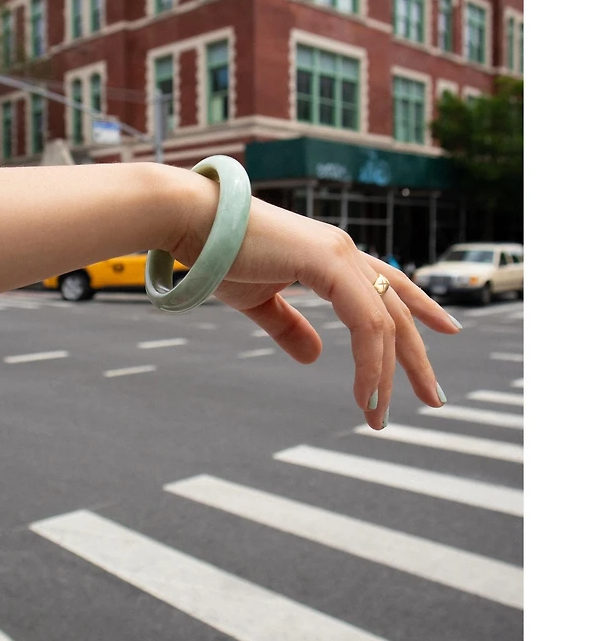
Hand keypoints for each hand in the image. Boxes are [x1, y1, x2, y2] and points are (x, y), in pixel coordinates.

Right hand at [167, 177, 458, 430]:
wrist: (192, 224)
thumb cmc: (219, 257)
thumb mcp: (259, 302)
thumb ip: (289, 327)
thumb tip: (315, 357)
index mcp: (332, 256)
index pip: (390, 283)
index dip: (421, 308)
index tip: (448, 331)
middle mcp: (344, 251)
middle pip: (398, 309)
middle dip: (417, 358)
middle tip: (434, 399)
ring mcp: (340, 254)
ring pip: (385, 322)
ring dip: (388, 373)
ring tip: (380, 415)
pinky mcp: (327, 262)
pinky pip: (365, 322)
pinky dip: (370, 362)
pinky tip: (366, 395)